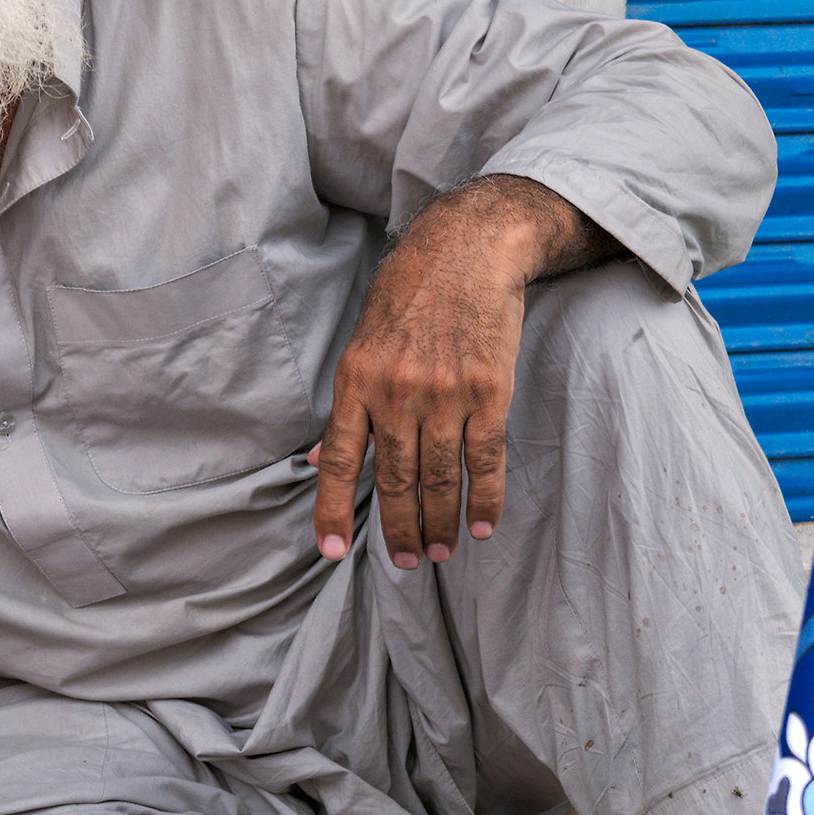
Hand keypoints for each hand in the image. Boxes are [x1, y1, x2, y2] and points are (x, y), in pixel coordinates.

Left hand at [312, 175, 617, 568]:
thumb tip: (324, 458)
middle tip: (407, 561)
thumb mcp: (360, 344)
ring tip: (440, 551)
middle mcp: (396, 393)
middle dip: (398, 528)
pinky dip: (485, 497)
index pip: (340, 461)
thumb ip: (347, 406)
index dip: (331, 509)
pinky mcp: (489, 392)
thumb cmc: (408, 297)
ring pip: (440, 477)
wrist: (467, 252)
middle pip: (394, 479)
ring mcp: (444, 395)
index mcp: (356, 382)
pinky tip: (481, 525)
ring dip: (441, 522)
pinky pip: (486, 458)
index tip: (330, 550)